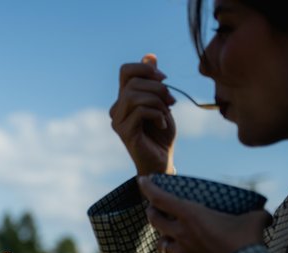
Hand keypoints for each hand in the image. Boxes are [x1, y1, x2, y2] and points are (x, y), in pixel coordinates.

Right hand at [109, 54, 176, 175]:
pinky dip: (158, 114)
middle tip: (171, 102)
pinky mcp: (124, 132)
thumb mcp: (162, 102)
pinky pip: (141, 111)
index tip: (164, 79)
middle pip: (134, 82)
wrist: (161, 161)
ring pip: (134, 96)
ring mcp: (118, 121)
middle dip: (158, 88)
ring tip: (166, 113)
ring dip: (157, 102)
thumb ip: (154, 82)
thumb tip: (150, 56)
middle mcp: (116, 108)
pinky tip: (163, 125)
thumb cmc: (161, 134)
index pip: (126, 70)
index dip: (145, 68)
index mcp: (124, 99)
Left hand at [138, 176, 270, 252]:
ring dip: (163, 237)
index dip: (148, 188)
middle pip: (154, 221)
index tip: (142, 180)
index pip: (160, 199)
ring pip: (162, 244)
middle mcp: (181, 233)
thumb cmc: (246, 242)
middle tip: (153, 208)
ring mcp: (183, 252)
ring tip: (169, 234)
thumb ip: (256, 214)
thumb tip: (265, 215)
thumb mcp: (254, 220)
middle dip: (151, 212)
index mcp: (191, 215)